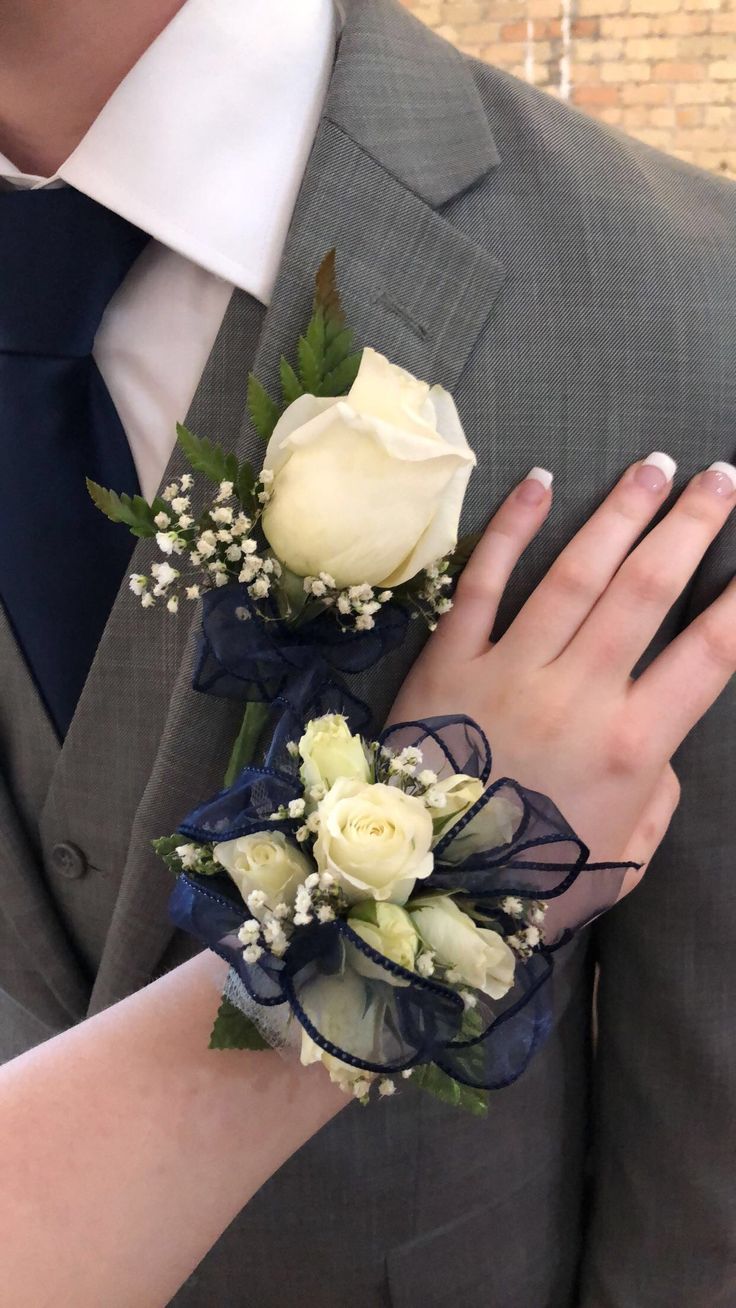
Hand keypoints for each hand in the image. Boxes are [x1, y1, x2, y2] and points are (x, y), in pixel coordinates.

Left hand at [389, 457, 735, 896]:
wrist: (427, 888)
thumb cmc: (535, 878)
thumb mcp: (626, 854)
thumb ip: (656, 791)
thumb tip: (657, 742)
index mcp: (632, 746)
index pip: (710, 655)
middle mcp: (578, 695)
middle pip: (646, 591)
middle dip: (690, 526)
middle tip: (721, 477)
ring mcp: (509, 671)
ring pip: (574, 574)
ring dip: (620, 515)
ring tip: (655, 466)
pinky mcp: (448, 662)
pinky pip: (481, 584)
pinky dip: (511, 531)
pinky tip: (540, 482)